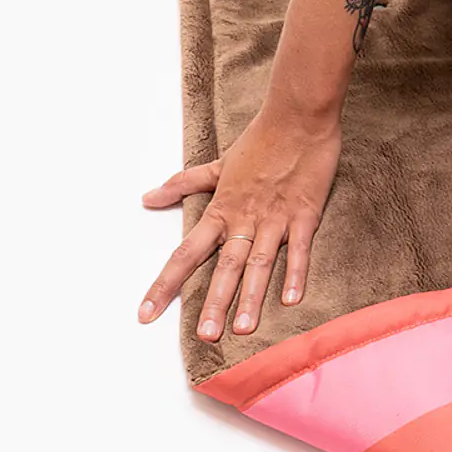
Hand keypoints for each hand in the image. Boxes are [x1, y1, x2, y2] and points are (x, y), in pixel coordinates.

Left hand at [137, 99, 341, 340]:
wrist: (298, 116)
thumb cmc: (259, 140)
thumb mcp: (217, 165)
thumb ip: (183, 185)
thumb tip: (147, 198)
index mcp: (221, 210)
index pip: (185, 253)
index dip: (164, 285)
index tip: (146, 314)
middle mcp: (245, 218)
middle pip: (225, 266)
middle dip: (214, 301)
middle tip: (205, 336)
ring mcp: (275, 217)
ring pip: (260, 262)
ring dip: (252, 296)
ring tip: (244, 328)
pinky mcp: (305, 214)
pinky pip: (300, 249)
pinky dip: (296, 273)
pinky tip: (292, 299)